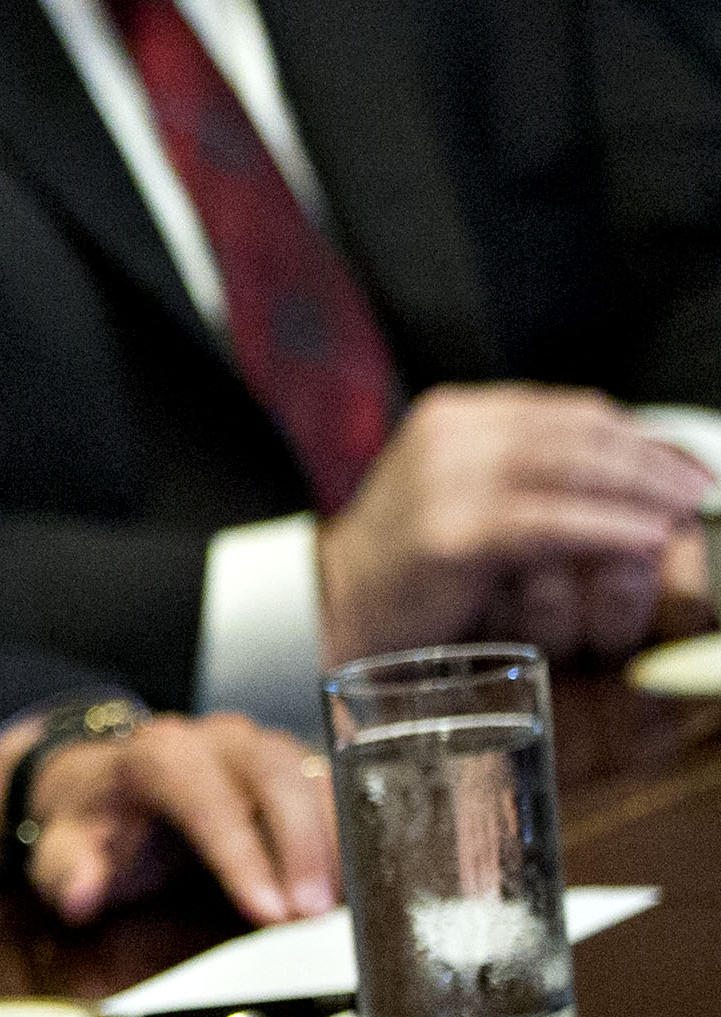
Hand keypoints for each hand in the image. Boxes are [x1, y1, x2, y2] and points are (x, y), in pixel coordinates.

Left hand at [0, 709, 338, 924]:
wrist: (107, 786)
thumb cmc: (93, 819)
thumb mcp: (62, 845)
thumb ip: (66, 870)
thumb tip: (79, 894)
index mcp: (158, 755)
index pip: (206, 797)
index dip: (241, 855)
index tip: (268, 911)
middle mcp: (218, 740)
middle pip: (274, 777)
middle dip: (301, 847)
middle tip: (312, 914)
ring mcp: (263, 748)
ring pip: (314, 778)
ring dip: (334, 843)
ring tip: (342, 906)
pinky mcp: (295, 768)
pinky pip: (334, 790)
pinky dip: (349, 836)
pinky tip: (360, 884)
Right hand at [318, 386, 705, 662]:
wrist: (333, 604)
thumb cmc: (409, 560)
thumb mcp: (462, 491)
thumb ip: (527, 473)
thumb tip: (628, 474)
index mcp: (457, 416)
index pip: (572, 412)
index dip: (642, 437)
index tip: (689, 467)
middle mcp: (450, 435)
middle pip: (581, 434)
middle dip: (654, 462)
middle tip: (702, 491)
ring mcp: (446, 480)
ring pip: (573, 469)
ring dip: (644, 491)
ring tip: (685, 513)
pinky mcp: (451, 532)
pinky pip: (549, 524)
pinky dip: (608, 529)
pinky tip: (645, 539)